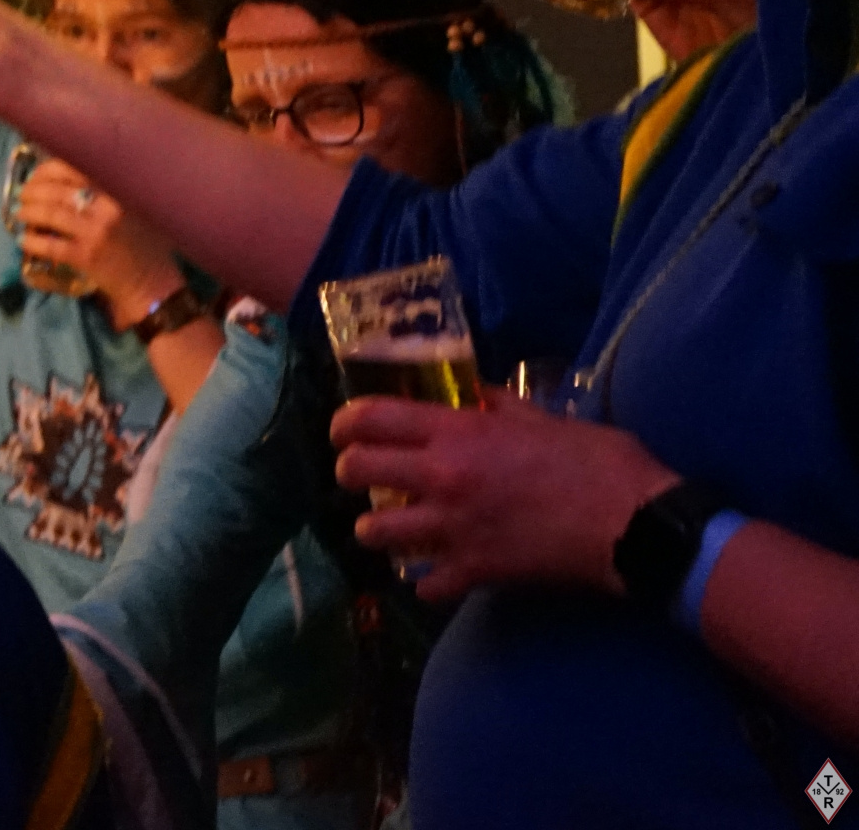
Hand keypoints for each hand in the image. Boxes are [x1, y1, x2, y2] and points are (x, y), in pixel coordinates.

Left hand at [14, 160, 183, 322]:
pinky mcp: (86, 257)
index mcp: (118, 190)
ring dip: (28, 212)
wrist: (151, 283)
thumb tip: (60, 176)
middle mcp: (108, 207)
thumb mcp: (132, 206)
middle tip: (22, 193)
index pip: (74, 168)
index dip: (48, 169)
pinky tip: (22, 239)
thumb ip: (104, 187)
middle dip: (33, 190)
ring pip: (51, 215)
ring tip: (19, 213)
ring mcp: (96, 233)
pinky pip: (50, 245)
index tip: (37, 175)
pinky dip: (32, 240)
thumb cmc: (141, 242)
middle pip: (58, 190)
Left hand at [331, 394, 679, 602]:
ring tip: (392, 526)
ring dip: (378, 529)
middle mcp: (442, 478)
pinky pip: (423, 585)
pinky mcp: (474, 572)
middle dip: (351, 471)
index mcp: (457, 433)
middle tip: (363, 476)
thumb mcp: (542, 417)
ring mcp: (453, 529)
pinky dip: (425, 582)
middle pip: (355, 471)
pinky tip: (436, 573)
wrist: (636, 526)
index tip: (344, 430)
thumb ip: (496, 404)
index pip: (370, 418)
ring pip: (375, 533)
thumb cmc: (598, 462)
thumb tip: (471, 394)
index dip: (345, 422)